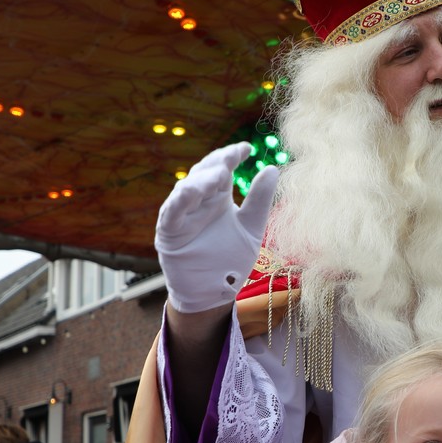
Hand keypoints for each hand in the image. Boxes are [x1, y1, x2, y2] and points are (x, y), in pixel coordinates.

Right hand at [155, 144, 279, 314]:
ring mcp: (182, 215)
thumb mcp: (251, 229)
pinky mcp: (168, 232)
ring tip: (219, 174)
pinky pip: (171, 213)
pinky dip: (179, 201)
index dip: (232, 156)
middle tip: (232, 158)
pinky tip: (189, 190)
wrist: (214, 294)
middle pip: (204, 174)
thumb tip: (273, 168)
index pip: (223, 169)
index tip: (247, 149)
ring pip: (186, 189)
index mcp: (218, 198)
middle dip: (217, 163)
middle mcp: (198, 202)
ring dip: (201, 180)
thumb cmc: (230, 260)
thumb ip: (260, 201)